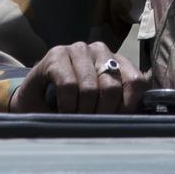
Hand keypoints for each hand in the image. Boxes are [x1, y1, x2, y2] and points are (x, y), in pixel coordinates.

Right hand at [9, 41, 148, 113]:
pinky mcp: (56, 54)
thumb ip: (121, 105)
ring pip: (91, 87)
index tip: (115, 123)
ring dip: (82, 111)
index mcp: (117, 61)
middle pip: (113, 87)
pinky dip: (67, 104)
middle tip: (91, 124)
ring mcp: (78, 49)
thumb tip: (142, 120)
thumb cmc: (71, 105)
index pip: (136, 82)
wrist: (33, 101)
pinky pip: (69, 85)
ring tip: (76, 118)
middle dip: (102, 113)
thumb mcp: (100, 106)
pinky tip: (63, 111)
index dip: (128, 107)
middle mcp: (101, 50)